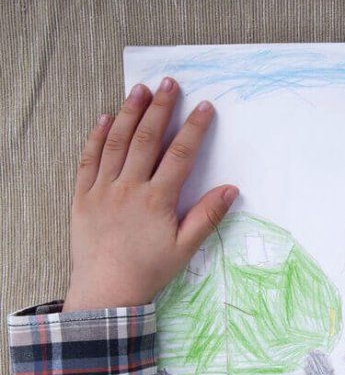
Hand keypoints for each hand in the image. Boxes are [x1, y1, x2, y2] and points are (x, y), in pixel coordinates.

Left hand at [63, 78, 237, 311]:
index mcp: (157, 200)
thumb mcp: (184, 248)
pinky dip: (96, 136)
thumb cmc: (148, 271)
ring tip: (139, 89)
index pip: (179, 154)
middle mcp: (129, 188)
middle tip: (169, 83)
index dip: (194, 128)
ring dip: (130, 113)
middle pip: (147, 139)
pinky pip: (88, 159)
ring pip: (117, 142)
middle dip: (160, 108)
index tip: (204, 107)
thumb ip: (207, 216)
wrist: (105, 291)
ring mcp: (103, 190)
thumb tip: (231, 190)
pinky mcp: (83, 196)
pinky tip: (105, 118)